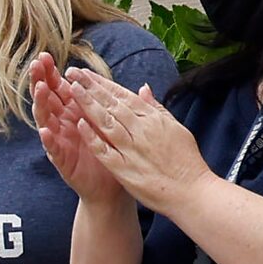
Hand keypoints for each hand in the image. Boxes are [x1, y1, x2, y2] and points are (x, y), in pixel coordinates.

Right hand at [29, 54, 126, 208]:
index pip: (57, 89)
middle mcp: (62, 126)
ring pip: (46, 120)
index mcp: (72, 113)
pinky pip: (53, 150)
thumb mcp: (105, 121)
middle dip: (40, 82)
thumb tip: (98, 78)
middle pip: (47, 100)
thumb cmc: (107, 152)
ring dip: (41, 105)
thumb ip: (100, 100)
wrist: (110, 187)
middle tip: (35, 66)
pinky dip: (48, 140)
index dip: (50, 74)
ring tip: (40, 90)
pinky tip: (44, 131)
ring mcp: (60, 143)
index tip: (44, 56)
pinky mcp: (62, 162)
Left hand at [59, 69, 210, 212]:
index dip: (103, 83)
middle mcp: (142, 130)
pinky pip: (105, 150)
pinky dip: (93, 137)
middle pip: (112, 104)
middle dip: (90, 87)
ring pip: (106, 122)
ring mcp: (132, 149)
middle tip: (72, 72)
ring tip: (71, 90)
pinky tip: (79, 124)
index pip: (123, 96)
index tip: (85, 73)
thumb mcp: (175, 128)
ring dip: (88, 105)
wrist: (191, 191)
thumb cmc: (185, 161)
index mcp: (153, 119)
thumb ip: (156, 108)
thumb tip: (143, 88)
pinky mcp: (124, 168)